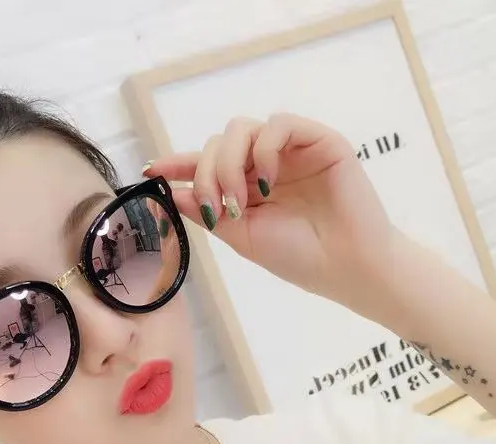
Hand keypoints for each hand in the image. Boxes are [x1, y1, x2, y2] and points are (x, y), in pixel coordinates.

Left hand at [144, 113, 397, 318]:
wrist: (346, 266)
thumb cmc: (298, 257)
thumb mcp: (242, 236)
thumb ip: (208, 212)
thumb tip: (172, 193)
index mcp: (247, 187)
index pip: (206, 165)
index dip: (177, 165)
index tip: (149, 171)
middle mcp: (265, 164)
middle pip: (217, 144)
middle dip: (206, 174)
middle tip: (217, 209)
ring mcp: (290, 151)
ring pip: (241, 130)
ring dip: (228, 164)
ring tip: (240, 202)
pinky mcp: (318, 140)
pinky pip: (278, 124)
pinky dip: (263, 151)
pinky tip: (265, 182)